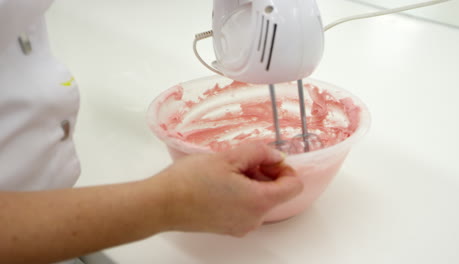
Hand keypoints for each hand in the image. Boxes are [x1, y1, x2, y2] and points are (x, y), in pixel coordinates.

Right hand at [153, 143, 302, 236]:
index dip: (284, 168)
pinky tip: (220, 184)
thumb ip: (259, 152)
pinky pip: (246, 209)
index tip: (266, 160)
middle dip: (264, 173)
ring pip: (260, 200)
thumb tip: (277, 156)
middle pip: (277, 193)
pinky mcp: (229, 227)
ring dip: (252, 183)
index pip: (294, 186)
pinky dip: (241, 194)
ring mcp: (241, 226)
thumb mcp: (228, 157)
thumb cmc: (190, 181)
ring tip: (226, 172)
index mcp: (259, 202)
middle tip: (240, 161)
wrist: (161, 203)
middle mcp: (254, 219)